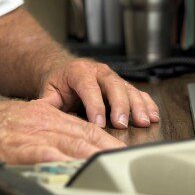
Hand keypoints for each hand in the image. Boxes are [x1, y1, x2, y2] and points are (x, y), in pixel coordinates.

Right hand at [0, 99, 125, 163]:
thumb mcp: (22, 120)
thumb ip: (44, 128)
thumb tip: (66, 145)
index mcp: (45, 114)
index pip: (84, 126)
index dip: (105, 139)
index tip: (120, 150)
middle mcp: (42, 121)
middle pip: (84, 135)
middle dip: (107, 148)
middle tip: (126, 160)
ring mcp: (31, 135)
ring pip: (71, 144)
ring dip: (94, 156)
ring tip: (111, 166)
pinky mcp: (18, 149)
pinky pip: (47, 155)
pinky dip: (64, 162)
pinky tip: (76, 169)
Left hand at [39, 58, 159, 128]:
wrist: (64, 70)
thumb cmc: (58, 84)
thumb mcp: (49, 91)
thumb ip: (47, 104)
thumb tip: (42, 116)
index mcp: (78, 71)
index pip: (88, 87)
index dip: (94, 105)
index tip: (98, 123)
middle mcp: (98, 71)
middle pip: (112, 85)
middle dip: (119, 105)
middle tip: (122, 123)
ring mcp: (112, 77)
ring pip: (128, 88)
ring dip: (137, 105)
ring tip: (144, 121)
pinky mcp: (122, 84)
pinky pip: (137, 92)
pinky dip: (147, 103)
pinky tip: (153, 115)